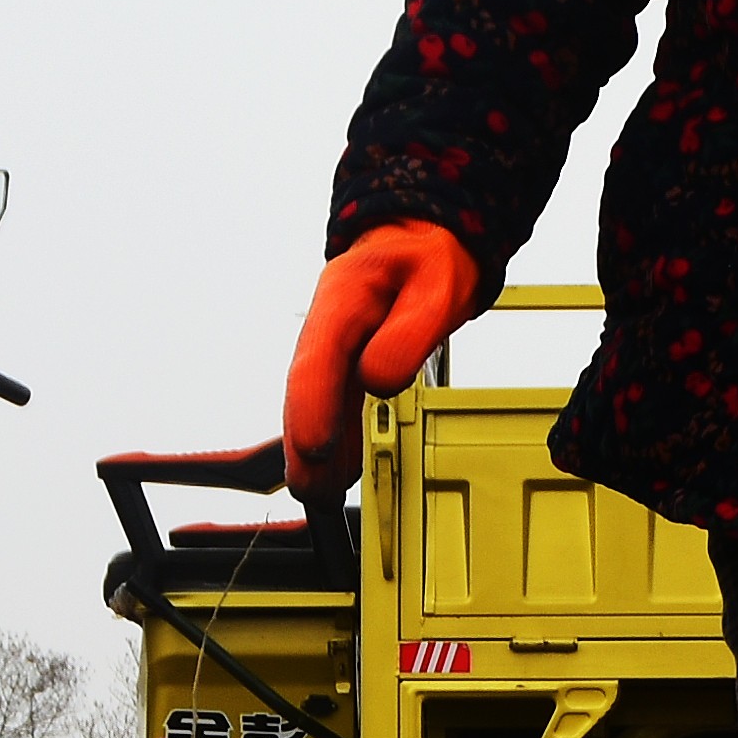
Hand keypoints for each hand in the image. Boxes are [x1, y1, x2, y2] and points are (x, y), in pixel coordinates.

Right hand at [281, 221, 483, 487]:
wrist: (422, 243)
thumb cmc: (428, 260)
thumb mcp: (435, 287)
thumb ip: (408, 334)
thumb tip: (377, 382)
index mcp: (343, 297)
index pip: (318, 356)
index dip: (311, 403)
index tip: (314, 444)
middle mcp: (327, 326)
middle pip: (307, 387)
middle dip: (303, 440)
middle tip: (309, 489)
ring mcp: (333, 348)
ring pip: (317, 402)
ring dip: (314, 449)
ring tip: (318, 494)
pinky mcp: (346, 365)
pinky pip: (336, 405)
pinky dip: (336, 440)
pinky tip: (338, 474)